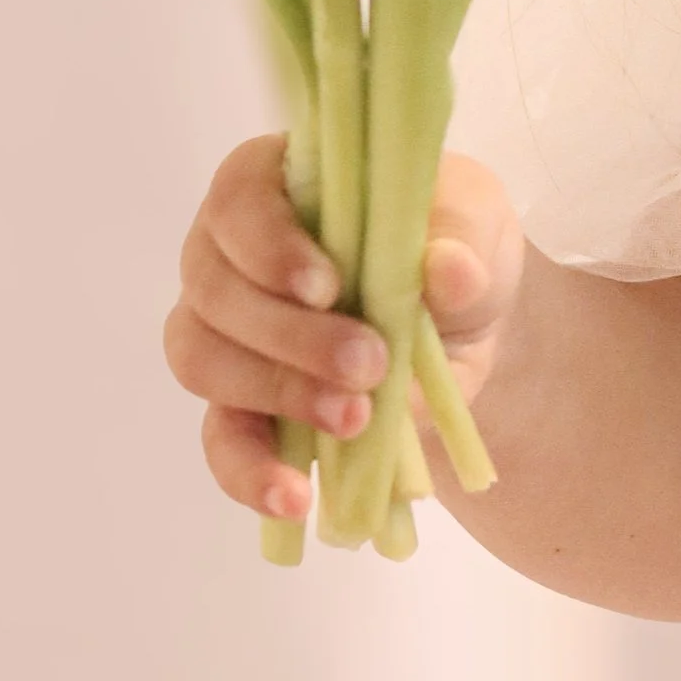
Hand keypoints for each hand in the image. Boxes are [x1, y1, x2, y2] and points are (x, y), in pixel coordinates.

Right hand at [166, 135, 524, 523]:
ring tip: (356, 417)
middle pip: (214, 291)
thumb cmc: (454, 243)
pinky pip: (221, 441)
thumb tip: (448, 271)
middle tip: (369, 362)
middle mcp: (229, 253)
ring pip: (204, 362)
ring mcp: (226, 332)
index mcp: (276, 183)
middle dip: (290, 335)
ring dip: (277, 394)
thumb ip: (461, 234)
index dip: (270, 245)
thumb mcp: (477, 218)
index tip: (329, 285)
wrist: (471, 324)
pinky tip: (295, 497)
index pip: (238, 198)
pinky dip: (251, 473)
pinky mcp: (243, 406)